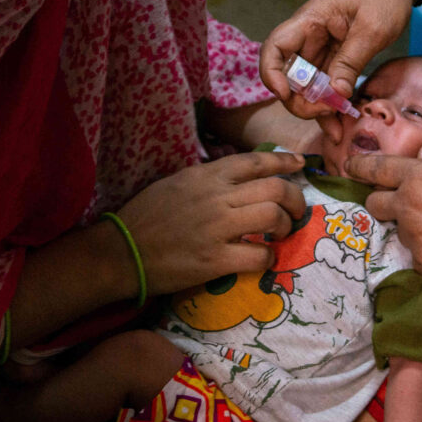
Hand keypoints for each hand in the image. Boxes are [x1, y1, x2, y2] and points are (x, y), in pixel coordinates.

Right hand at [113, 151, 308, 293]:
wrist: (121, 251)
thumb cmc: (146, 216)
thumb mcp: (178, 182)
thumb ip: (210, 179)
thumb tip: (241, 180)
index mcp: (206, 175)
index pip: (256, 161)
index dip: (285, 162)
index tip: (300, 165)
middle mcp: (216, 196)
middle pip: (275, 188)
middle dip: (295, 200)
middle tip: (295, 212)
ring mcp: (217, 228)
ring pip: (273, 216)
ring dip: (285, 227)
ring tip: (279, 235)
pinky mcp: (215, 259)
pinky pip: (258, 255)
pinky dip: (268, 257)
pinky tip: (262, 259)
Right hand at [259, 0, 419, 115]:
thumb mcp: (372, 28)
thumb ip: (351, 60)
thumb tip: (334, 94)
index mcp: (309, 21)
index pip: (274, 47)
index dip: (272, 73)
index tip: (285, 94)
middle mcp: (308, 38)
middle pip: (288, 76)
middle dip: (299, 101)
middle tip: (324, 114)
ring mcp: (320, 52)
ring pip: (306, 88)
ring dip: (315, 111)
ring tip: (336, 131)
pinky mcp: (333, 62)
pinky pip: (325, 89)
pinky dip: (330, 107)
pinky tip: (339, 126)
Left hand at [344, 155, 421, 294]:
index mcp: (419, 177)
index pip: (377, 169)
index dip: (360, 167)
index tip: (349, 167)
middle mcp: (408, 207)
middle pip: (374, 204)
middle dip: (383, 202)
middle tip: (405, 204)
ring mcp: (414, 239)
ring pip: (400, 232)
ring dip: (413, 229)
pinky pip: (417, 255)